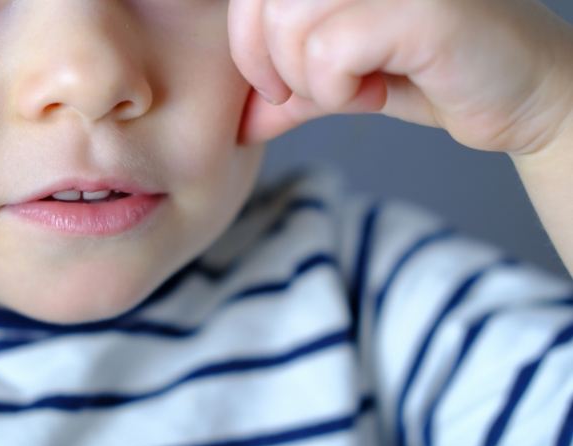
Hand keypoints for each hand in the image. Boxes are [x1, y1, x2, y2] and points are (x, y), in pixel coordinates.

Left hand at [228, 0, 572, 155]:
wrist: (519, 95)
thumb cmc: (432, 74)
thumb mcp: (343, 78)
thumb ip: (290, 88)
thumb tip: (240, 121)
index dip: (245, 39)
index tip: (275, 85)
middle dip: (265, 63)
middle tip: (307, 93)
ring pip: (290, 22)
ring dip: (309, 80)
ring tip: (355, 91)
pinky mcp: (423, 6)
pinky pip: (332, 50)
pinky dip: (338, 90)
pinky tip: (374, 94)